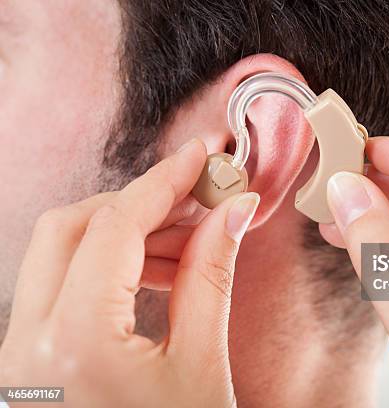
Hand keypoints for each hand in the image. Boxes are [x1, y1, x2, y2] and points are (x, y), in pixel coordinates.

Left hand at [0, 139, 259, 406]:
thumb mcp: (202, 364)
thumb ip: (212, 275)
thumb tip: (231, 212)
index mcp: (74, 343)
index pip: (117, 225)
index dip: (165, 180)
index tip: (201, 156)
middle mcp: (28, 346)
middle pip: (74, 226)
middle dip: (141, 204)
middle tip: (199, 200)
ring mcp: (21, 356)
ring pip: (62, 254)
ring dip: (127, 234)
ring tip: (190, 241)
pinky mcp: (30, 362)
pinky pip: (62, 288)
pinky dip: (111, 266)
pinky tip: (159, 273)